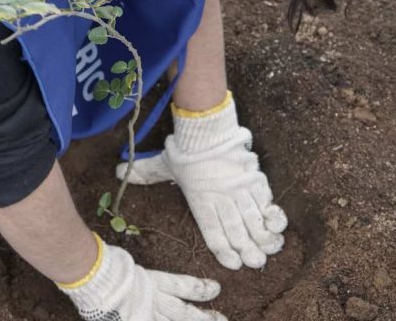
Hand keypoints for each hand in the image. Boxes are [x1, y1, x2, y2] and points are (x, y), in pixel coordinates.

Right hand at [59, 235, 225, 320]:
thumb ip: (133, 267)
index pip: (180, 284)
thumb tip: (141, 256)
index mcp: (150, 281)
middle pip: (183, 311)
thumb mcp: (122, 261)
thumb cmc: (102, 264)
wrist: (89, 277)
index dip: (198, 288)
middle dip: (204, 318)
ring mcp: (144, 313)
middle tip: (223, 320)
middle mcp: (151, 299)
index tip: (216, 289)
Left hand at [116, 93, 287, 269]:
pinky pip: (265, 200)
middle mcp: (222, 201)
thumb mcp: (162, 164)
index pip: (214, 234)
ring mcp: (240, 191)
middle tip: (256, 263)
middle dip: (248, 250)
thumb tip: (118, 171)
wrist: (206, 132)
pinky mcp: (254, 179)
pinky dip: (273, 213)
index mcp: (201, 204)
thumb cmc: (184, 150)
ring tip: (271, 249)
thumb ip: (145, 173)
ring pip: (254, 220)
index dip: (225, 251)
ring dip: (263, 237)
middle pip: (238, 232)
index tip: (234, 264)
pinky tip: (277, 224)